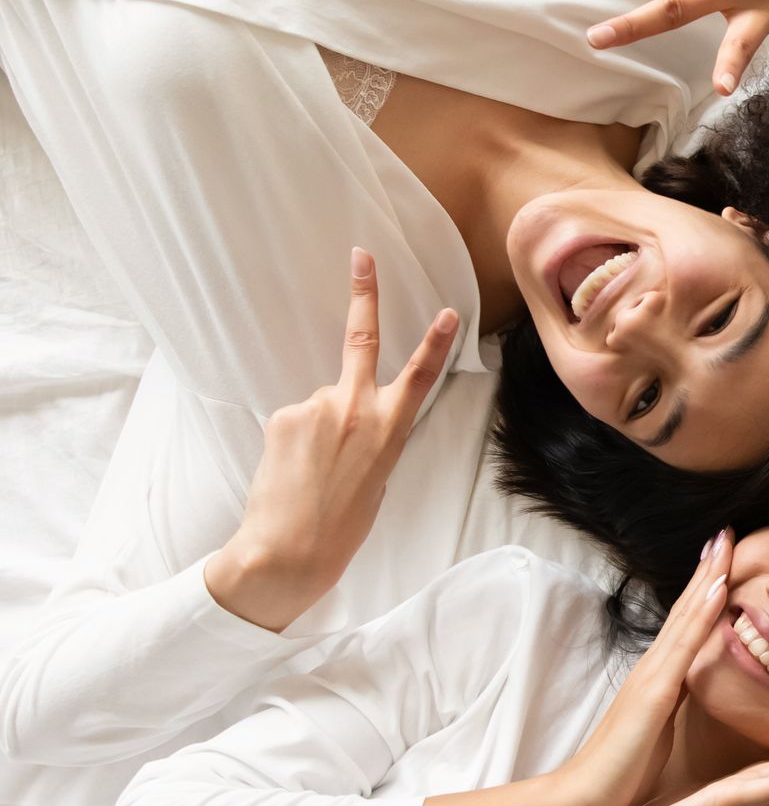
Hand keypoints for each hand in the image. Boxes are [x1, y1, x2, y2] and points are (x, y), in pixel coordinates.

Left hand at [204, 250, 456, 631]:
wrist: (288, 551)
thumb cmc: (340, 526)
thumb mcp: (376, 479)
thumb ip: (370, 437)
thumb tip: (344, 417)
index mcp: (389, 430)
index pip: (418, 376)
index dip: (435, 342)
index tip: (447, 310)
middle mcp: (355, 409)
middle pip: (361, 339)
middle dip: (364, 293)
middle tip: (361, 255)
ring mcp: (316, 408)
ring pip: (319, 405)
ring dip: (316, 432)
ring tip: (311, 473)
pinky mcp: (283, 416)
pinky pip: (293, 421)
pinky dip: (293, 443)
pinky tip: (292, 472)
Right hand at [556, 531, 735, 805]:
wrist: (584, 795)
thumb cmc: (622, 768)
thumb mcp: (658, 725)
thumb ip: (673, 699)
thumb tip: (691, 684)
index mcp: (658, 676)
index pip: (686, 622)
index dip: (704, 588)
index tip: (723, 556)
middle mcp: (654, 667)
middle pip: (686, 608)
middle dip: (708, 568)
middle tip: (727, 531)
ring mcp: (652, 676)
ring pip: (686, 617)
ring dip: (708, 578)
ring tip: (726, 544)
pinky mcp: (654, 693)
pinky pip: (684, 647)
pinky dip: (702, 614)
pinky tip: (719, 589)